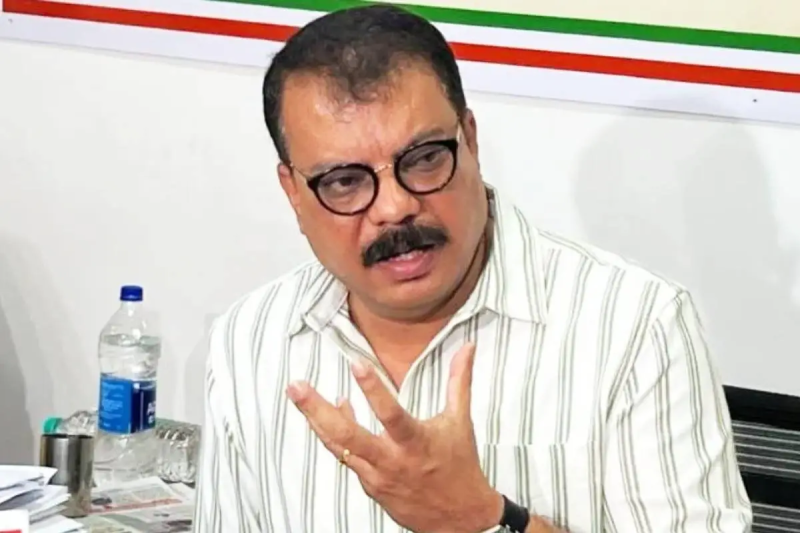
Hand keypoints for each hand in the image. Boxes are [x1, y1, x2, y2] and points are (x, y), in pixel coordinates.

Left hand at [287, 343, 502, 532]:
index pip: (390, 414)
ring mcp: (377, 476)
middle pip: (346, 435)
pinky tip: (334, 412)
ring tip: (298, 393)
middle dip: (317, 410)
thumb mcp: (460, 420)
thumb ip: (459, 381)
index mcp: (416, 443)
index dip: (372, 389)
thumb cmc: (460, 465)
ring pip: (338, 447)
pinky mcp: (370, 486)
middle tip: (296, 386)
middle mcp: (392, 461)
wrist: (460, 520)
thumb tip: (467, 347)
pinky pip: (346, 457)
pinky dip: (336, 434)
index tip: (355, 363)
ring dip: (316, 419)